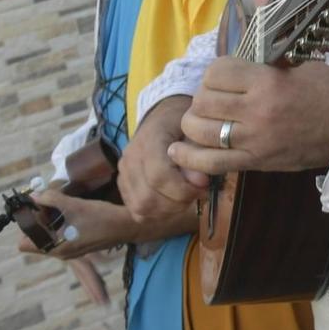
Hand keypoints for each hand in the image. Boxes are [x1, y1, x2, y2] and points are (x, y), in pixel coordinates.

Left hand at [14, 191, 193, 258]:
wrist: (131, 225)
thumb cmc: (103, 218)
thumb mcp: (75, 206)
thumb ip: (52, 199)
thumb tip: (35, 194)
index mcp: (56, 248)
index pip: (24, 244)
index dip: (26, 226)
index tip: (35, 210)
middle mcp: (60, 252)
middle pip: (36, 238)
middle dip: (38, 220)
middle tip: (47, 203)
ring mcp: (71, 249)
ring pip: (49, 235)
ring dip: (50, 220)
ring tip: (60, 204)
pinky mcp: (80, 243)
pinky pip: (61, 234)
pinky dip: (61, 223)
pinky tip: (72, 210)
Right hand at [119, 95, 204, 224]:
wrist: (164, 116)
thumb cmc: (185, 123)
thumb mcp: (197, 131)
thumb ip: (199, 154)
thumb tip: (200, 182)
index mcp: (150, 139)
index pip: (159, 176)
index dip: (184, 189)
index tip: (205, 185)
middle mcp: (130, 157)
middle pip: (148, 197)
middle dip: (179, 202)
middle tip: (198, 193)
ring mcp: (123, 172)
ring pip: (141, 207)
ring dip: (169, 210)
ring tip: (187, 197)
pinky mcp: (123, 184)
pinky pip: (137, 211)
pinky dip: (157, 212)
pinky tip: (173, 202)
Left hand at [170, 58, 328, 177]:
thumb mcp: (305, 60)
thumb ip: (273, 34)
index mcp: (269, 82)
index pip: (217, 72)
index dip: (216, 71)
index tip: (227, 75)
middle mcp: (257, 112)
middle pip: (203, 101)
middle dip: (203, 96)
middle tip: (216, 97)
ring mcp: (254, 140)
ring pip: (200, 131)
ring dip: (195, 122)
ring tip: (205, 118)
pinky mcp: (255, 162)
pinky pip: (210, 163)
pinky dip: (189, 158)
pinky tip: (179, 150)